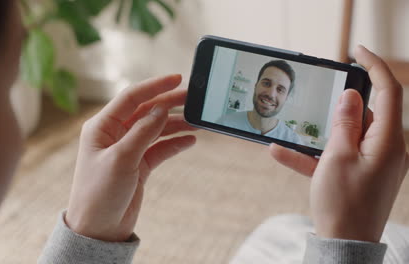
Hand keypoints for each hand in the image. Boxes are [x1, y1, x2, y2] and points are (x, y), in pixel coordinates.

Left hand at [65, 74, 196, 241]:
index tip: (176, 78)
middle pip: (146, 111)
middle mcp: (114, 134)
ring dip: (175, 124)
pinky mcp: (138, 165)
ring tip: (197, 122)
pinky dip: (174, 143)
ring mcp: (127, 149)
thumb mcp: (121, 159)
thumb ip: (143, 132)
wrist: (99, 229)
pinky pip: (159, 148)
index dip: (154, 86)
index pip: (131, 97)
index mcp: (102, 126)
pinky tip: (189, 140)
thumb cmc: (99, 194)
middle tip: (194, 98)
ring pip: (155, 129)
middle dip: (169, 104)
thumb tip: (161, 108)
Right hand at [269, 46, 408, 241]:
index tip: (355, 50)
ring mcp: (373, 162)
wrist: (344, 245)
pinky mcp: (359, 174)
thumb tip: (351, 95)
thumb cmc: (343, 203)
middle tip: (323, 91)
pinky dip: (315, 153)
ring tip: (299, 126)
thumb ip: (344, 124)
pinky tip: (280, 152)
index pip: (388, 92)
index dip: (374, 66)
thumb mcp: (337, 158)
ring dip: (323, 130)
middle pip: (367, 112)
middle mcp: (386, 149)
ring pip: (348, 134)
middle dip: (342, 102)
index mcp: (388, 141)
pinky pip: (337, 156)